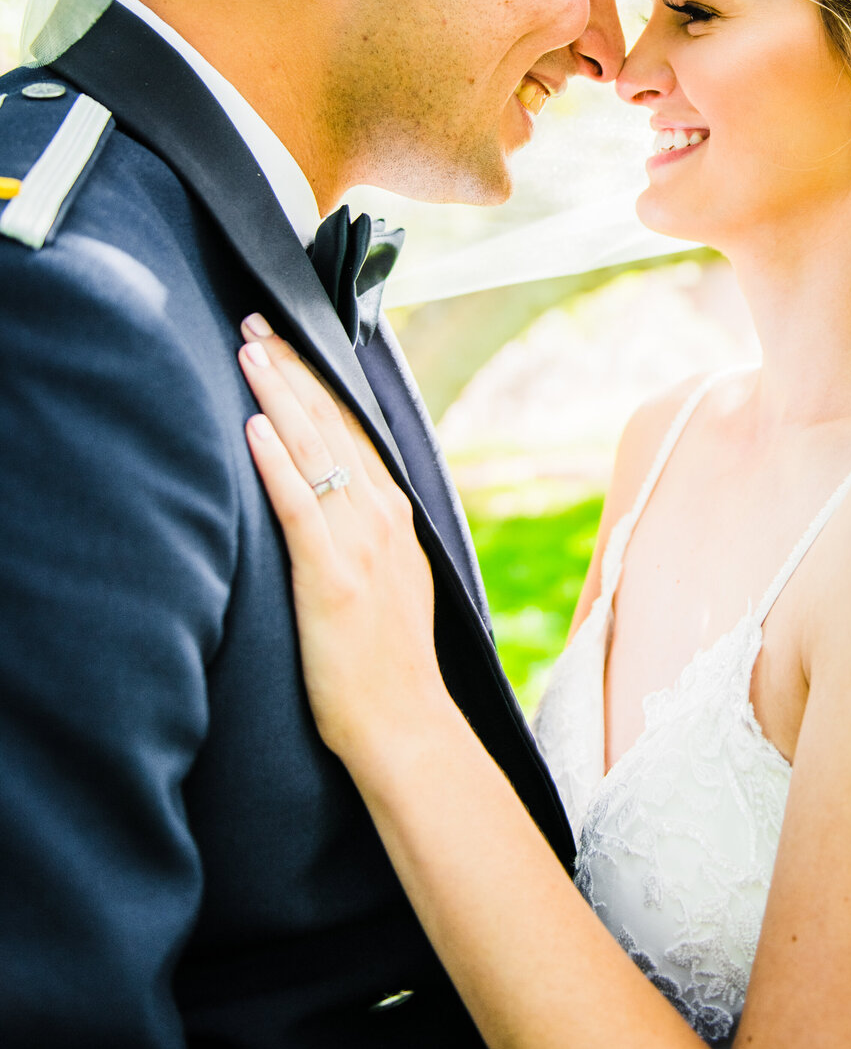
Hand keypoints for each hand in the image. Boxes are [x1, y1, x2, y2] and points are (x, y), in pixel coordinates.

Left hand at [238, 315, 448, 782]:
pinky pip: (302, 508)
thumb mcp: (390, 580)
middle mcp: (381, 517)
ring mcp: (360, 544)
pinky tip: (256, 429)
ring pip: (316, 451)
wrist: (405, 727)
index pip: (351, 427)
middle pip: (332, 424)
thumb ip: (368, 533)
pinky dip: (280, 463)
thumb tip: (338, 498)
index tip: (285, 338)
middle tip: (255, 321)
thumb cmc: (386, 665)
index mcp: (393, 514)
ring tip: (248, 352)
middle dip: (291, 369)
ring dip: (280, 396)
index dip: (316, 379)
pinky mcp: (332, 577)